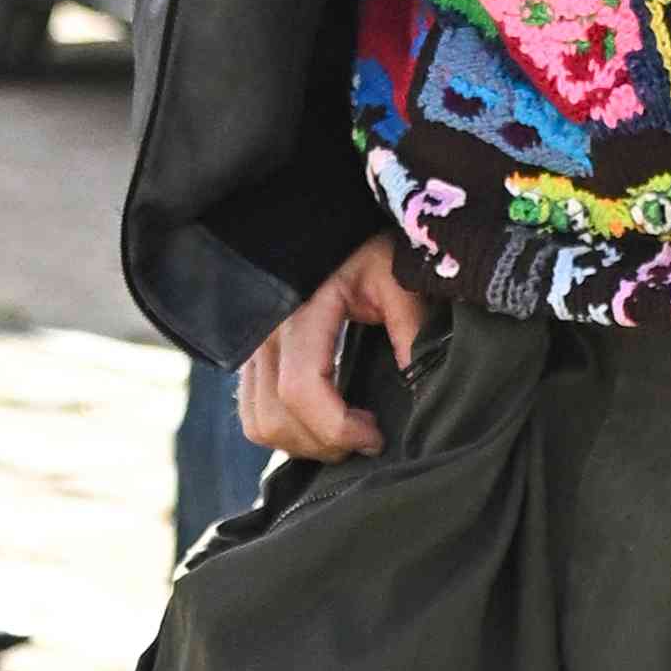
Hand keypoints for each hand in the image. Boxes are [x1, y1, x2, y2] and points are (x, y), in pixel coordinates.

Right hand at [239, 233, 430, 459]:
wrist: (323, 226)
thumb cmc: (364, 248)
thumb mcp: (397, 279)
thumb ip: (411, 330)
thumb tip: (421, 390)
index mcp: (300, 312)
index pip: (300, 389)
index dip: (337, 427)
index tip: (376, 436)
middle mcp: (264, 332)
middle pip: (275, 416)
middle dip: (324, 444)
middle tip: (368, 438)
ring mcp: (250, 346)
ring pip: (257, 422)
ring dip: (303, 444)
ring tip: (346, 431)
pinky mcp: (249, 356)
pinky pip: (251, 412)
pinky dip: (285, 432)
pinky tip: (323, 421)